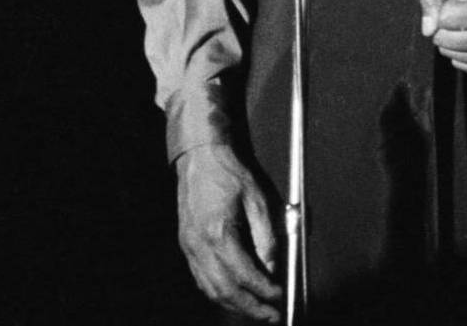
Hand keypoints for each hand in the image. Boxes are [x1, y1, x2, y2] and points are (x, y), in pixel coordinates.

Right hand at [174, 143, 280, 321]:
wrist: (200, 157)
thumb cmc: (228, 172)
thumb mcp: (257, 198)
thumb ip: (266, 236)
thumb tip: (273, 264)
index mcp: (219, 232)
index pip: (244, 275)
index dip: (264, 290)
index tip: (280, 296)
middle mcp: (200, 244)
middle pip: (225, 291)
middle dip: (251, 308)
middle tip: (271, 315)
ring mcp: (190, 247)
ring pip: (211, 290)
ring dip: (234, 305)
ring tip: (256, 311)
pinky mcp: (187, 246)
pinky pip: (201, 279)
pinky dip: (218, 294)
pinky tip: (233, 296)